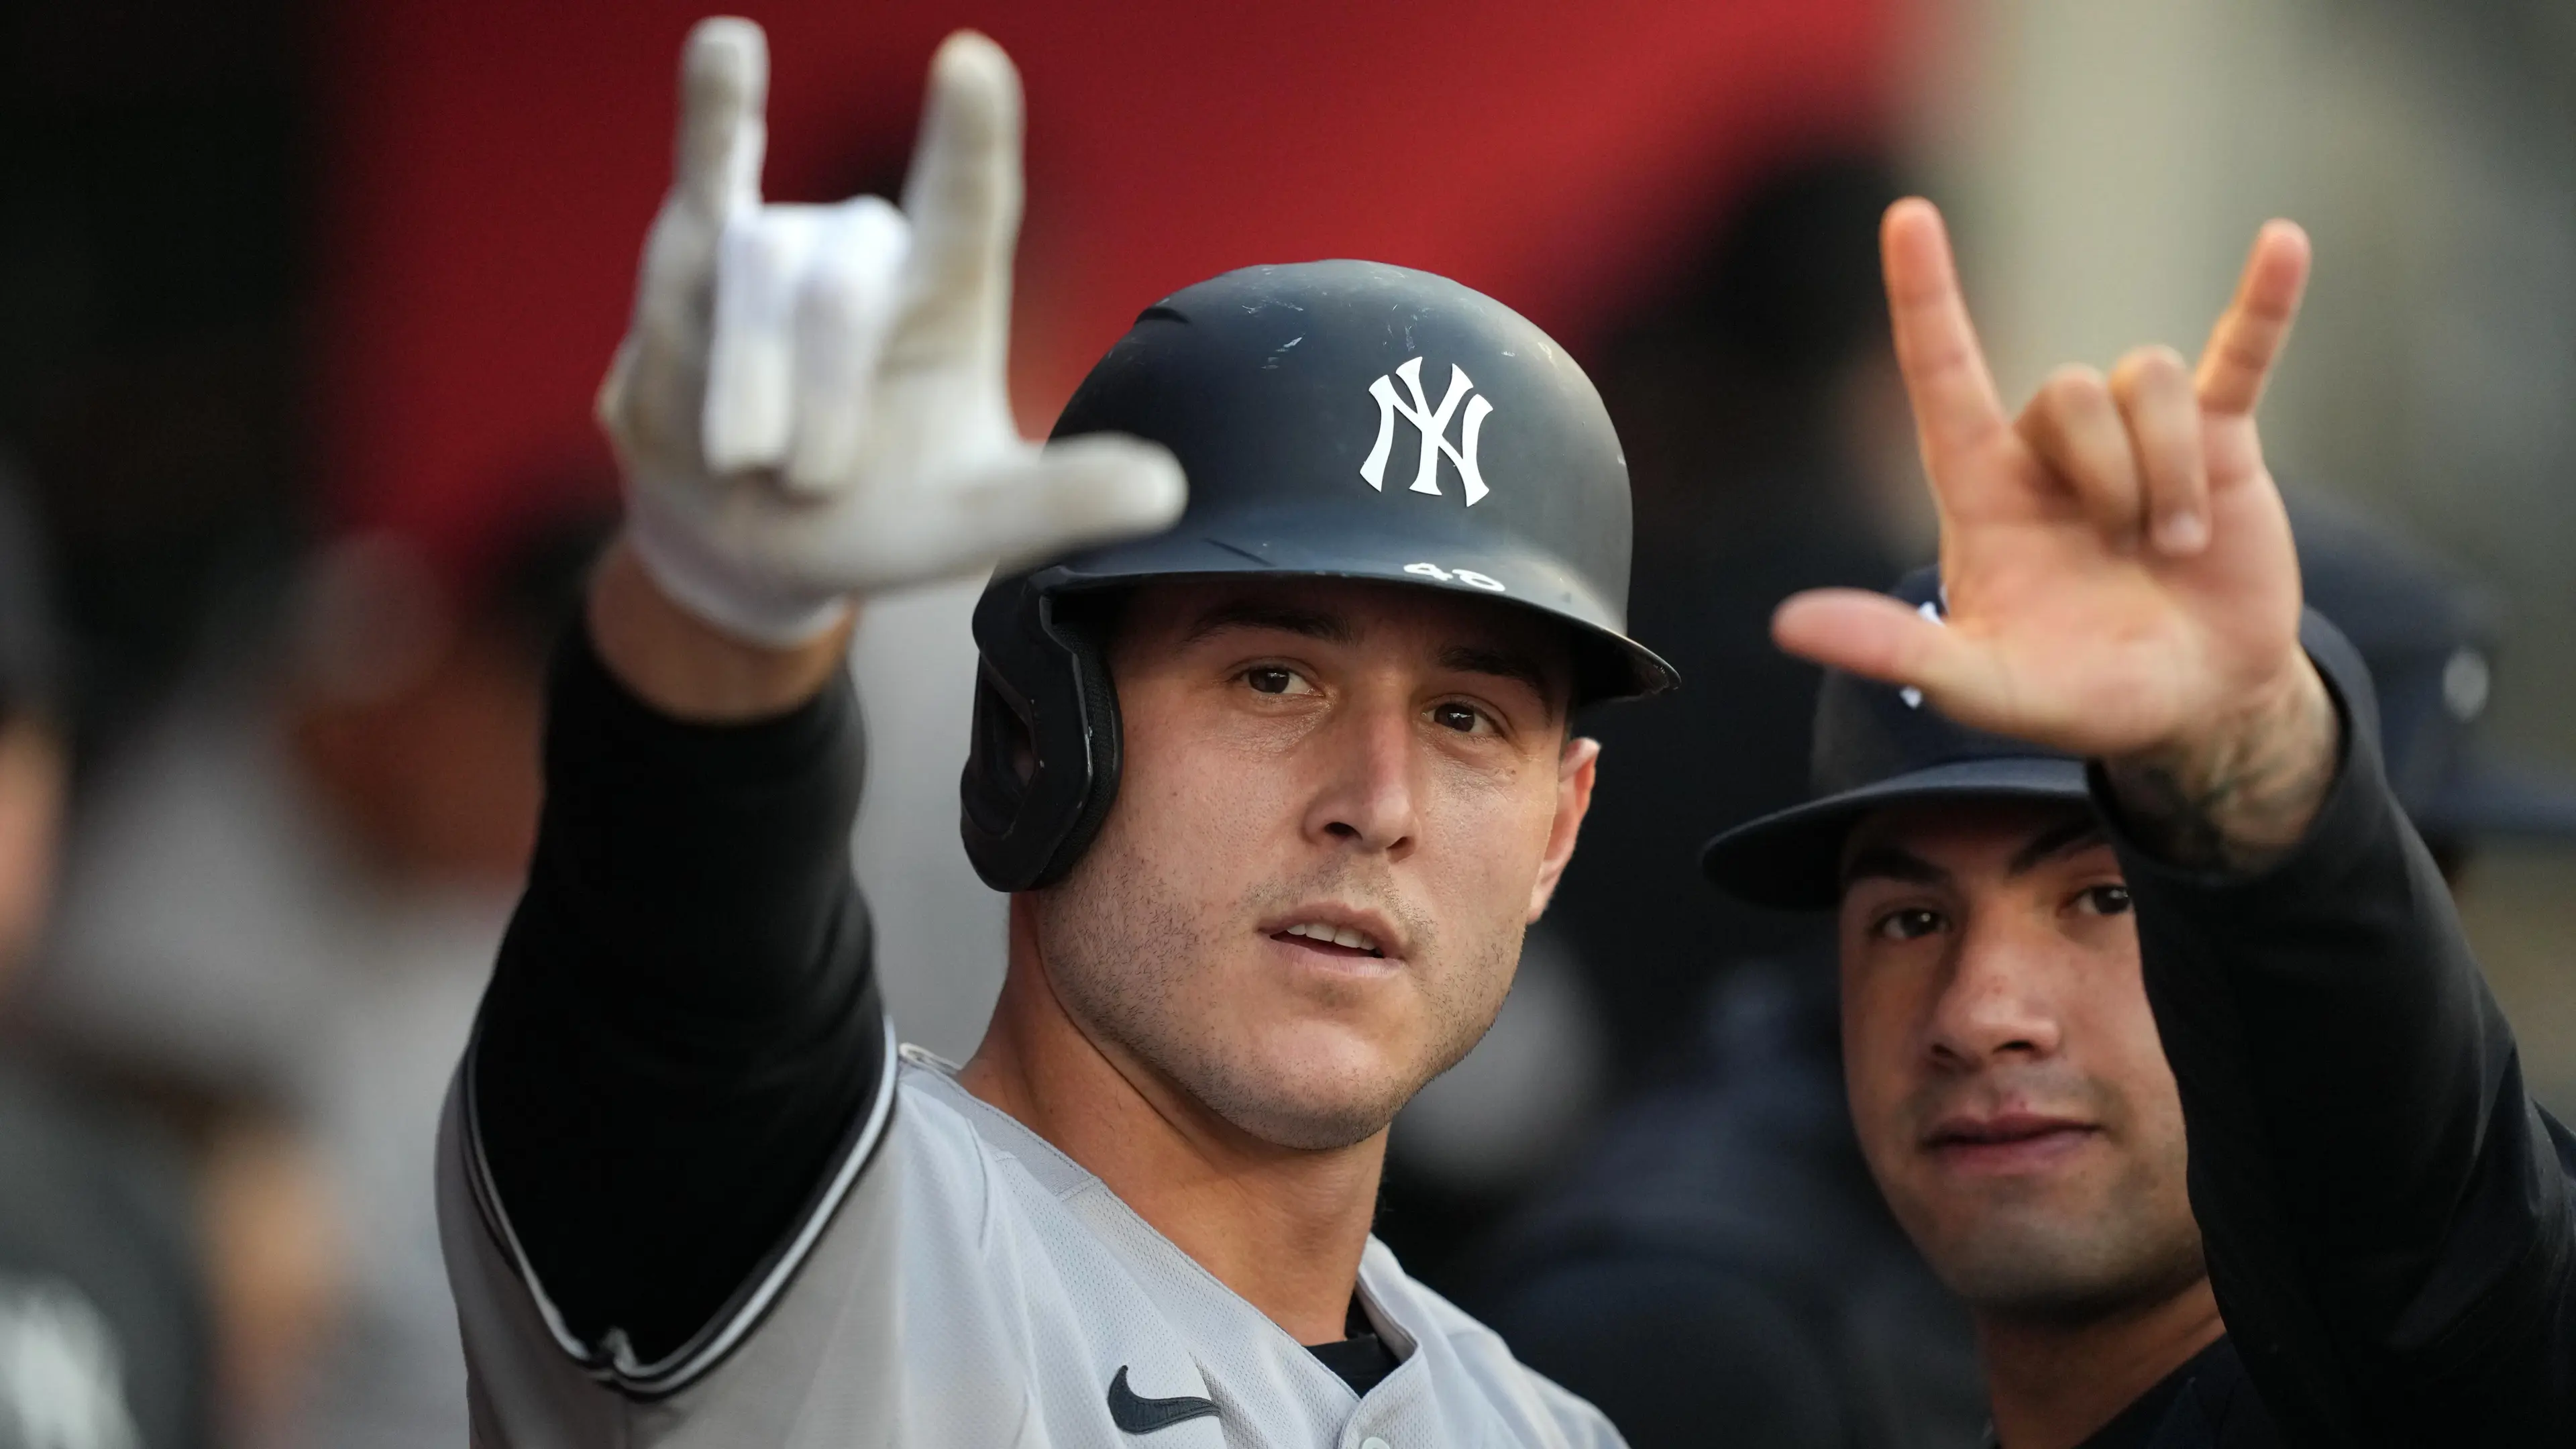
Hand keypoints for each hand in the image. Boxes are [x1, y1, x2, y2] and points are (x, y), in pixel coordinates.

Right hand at [596, 19, 1184, 645]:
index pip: (969, 203)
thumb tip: (1166, 490)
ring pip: (749, 267)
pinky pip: (707, 162)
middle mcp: (873, 253)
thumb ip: (1055, 503)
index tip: (970, 63)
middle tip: (810, 485)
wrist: (747, 541)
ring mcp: (784, 240)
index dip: (968, 136)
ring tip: (746, 461)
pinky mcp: (694, 247)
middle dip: (818, 403)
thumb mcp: (968, 527)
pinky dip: (714, 108)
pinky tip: (728, 43)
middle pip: (839, 290)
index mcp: (950, 301)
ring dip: (744, 385)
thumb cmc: (876, 521)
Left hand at [1773, 199, 2335, 865]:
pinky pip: (2241, 354)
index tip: (1907, 216)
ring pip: (2142, 381)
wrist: (2192, 707)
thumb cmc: (2075, 692)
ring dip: (2170, 469)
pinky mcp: (2220, 441)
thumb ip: (1895, 652)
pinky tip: (2285, 244)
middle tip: (2136, 554)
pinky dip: (2264, 303)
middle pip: (2067, 391)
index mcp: (1983, 489)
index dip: (1926, 297)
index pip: (1942, 373)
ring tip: (2179, 548)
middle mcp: (2051, 450)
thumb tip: (1788, 625)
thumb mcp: (1979, 684)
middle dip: (2109, 472)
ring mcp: (2137, 437)